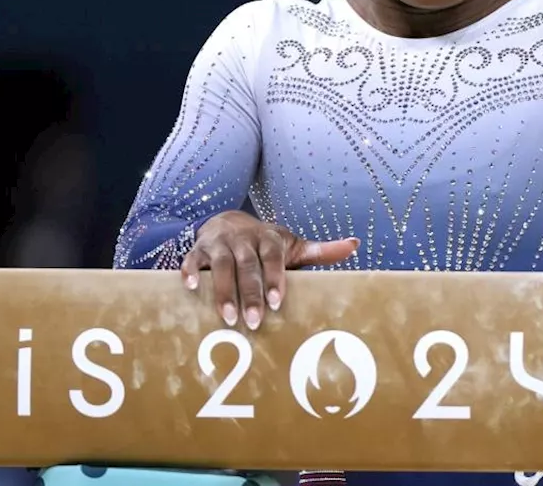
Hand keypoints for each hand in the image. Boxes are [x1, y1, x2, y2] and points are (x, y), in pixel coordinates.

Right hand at [180, 211, 358, 329]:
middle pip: (247, 265)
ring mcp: (220, 243)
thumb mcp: (292, 245)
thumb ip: (320, 251)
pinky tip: (188, 288)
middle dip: (250, 293)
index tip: (277, 302)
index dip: (275, 278)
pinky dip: (189, 271)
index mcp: (268, 239)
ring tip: (228, 318)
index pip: (272, 257)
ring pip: (220, 265)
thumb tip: (354, 245)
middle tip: (253, 321)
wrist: (229, 221)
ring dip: (222, 291)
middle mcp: (243, 239)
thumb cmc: (266, 244)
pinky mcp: (199, 249)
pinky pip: (191, 259)